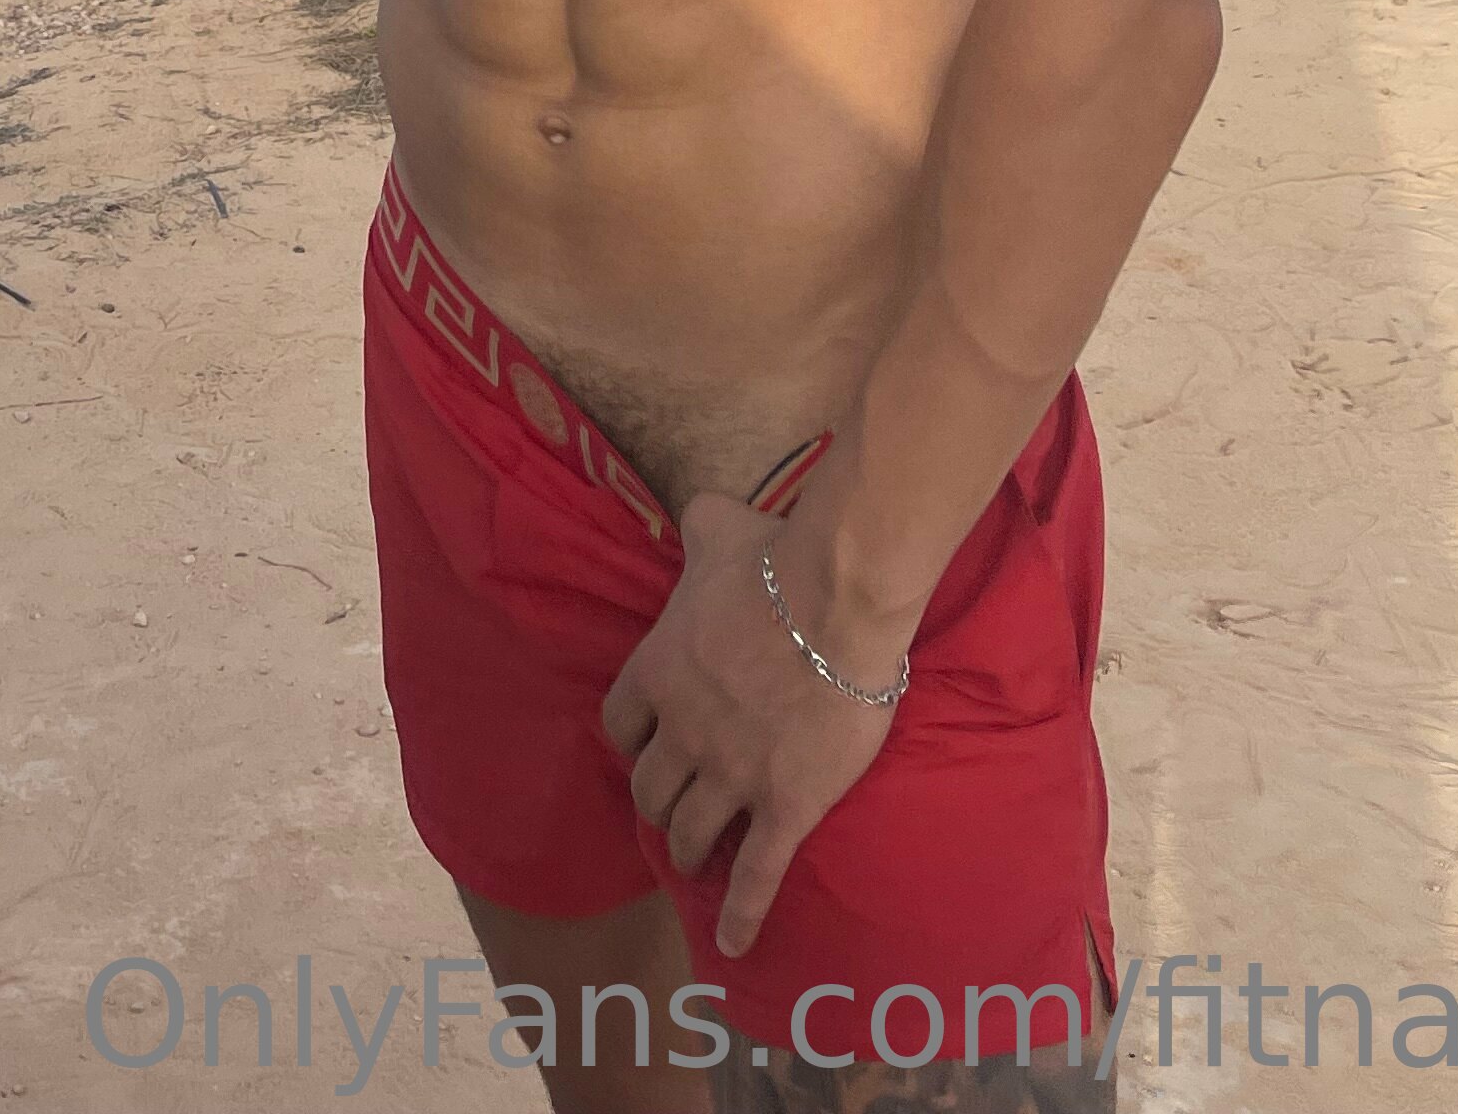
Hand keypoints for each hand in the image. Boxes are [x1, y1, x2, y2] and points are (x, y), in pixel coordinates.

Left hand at [599, 492, 907, 955]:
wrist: (837, 600)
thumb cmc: (777, 562)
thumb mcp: (719, 527)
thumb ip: (699, 525)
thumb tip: (698, 509)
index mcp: (659, 671)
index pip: (620, 724)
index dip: (633, 738)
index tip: (646, 743)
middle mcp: (683, 732)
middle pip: (648, 789)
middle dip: (657, 801)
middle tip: (674, 808)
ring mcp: (731, 775)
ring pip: (688, 833)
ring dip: (687, 848)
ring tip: (695, 857)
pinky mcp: (784, 806)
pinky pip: (755, 874)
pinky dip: (742, 915)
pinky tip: (735, 948)